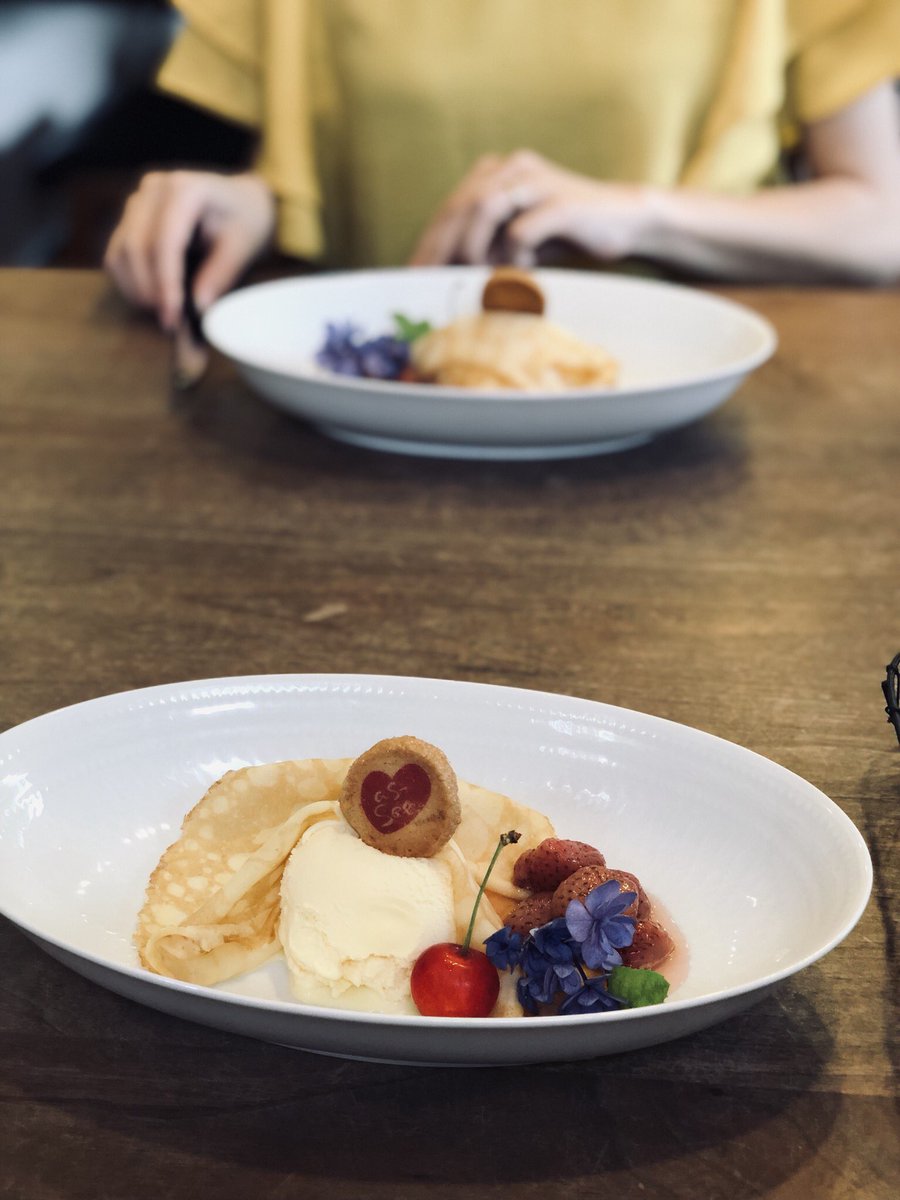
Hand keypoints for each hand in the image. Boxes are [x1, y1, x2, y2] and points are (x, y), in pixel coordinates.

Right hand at [104, 170, 275, 329]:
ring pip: (120, 251)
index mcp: (186, 189)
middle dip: (149, 290)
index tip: (173, 316)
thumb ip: (220, 274)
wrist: (240, 201)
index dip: (165, 282)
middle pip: (136, 246)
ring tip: (162, 312)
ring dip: (136, 289)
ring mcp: (138, 201)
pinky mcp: (130, 217)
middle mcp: (154, 188)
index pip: (165, 241)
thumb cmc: (245, 221)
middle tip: (169, 321)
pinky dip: (129, 281)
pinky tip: (151, 299)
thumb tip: (197, 307)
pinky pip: (117, 253)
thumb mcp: (243, 247)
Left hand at [410, 150, 656, 267]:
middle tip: (427, 281)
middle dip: (441, 247)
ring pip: (484, 209)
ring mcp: (537, 181)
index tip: (413, 274)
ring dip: (472, 248)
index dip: (430, 241)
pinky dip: (514, 255)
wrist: (623, 220)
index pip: (452, 207)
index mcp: (498, 172)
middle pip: (461, 205)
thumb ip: (485, 246)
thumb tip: (445, 273)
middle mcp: (513, 168)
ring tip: (475, 275)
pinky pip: (522, 229)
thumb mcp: (517, 239)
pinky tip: (523, 270)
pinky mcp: (561, 201)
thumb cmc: (565, 234)